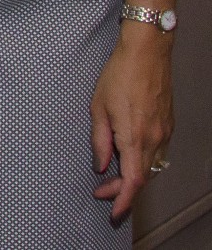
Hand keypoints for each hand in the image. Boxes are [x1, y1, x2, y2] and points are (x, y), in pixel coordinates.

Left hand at [92, 25, 173, 220]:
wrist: (147, 53)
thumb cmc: (119, 75)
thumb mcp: (98, 107)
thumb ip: (100, 140)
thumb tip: (101, 165)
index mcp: (135, 137)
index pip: (133, 181)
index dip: (123, 200)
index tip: (113, 212)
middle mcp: (155, 139)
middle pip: (143, 178)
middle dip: (122, 190)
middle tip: (101, 190)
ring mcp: (164, 132)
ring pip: (151, 167)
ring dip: (132, 176)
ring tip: (111, 176)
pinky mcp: (167, 125)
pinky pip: (157, 153)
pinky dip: (142, 162)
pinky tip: (127, 156)